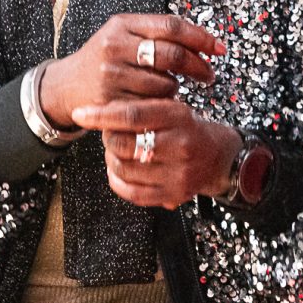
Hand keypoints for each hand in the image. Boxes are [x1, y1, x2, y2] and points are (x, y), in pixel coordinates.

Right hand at [39, 13, 223, 123]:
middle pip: (172, 55)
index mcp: (122, 24)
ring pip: (165, 83)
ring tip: (166, 88)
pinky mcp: (110, 101)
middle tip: (208, 76)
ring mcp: (110, 74)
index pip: (171, 26)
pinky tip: (156, 103)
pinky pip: (151, 106)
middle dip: (198, 67)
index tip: (219, 49)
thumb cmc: (107, 59)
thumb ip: (158, 33)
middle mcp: (114, 46)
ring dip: (175, 88)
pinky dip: (160, 106)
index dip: (200, 37)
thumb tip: (205, 41)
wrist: (67, 85)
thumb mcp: (125, 35)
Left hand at [72, 97, 242, 208]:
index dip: (101, 115)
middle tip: (110, 132)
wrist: (221, 158)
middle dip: (107, 137)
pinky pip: (131, 192)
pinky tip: (118, 170)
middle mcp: (180, 145)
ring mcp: (178, 172)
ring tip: (118, 151)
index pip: (132, 115)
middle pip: (123, 143)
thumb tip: (99, 110)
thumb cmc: (188, 129)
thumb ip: (141, 109)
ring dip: (111, 158)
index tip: (80, 113)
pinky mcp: (174, 194)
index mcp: (179, 116)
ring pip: (123, 168)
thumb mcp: (172, 108)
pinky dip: (117, 180)